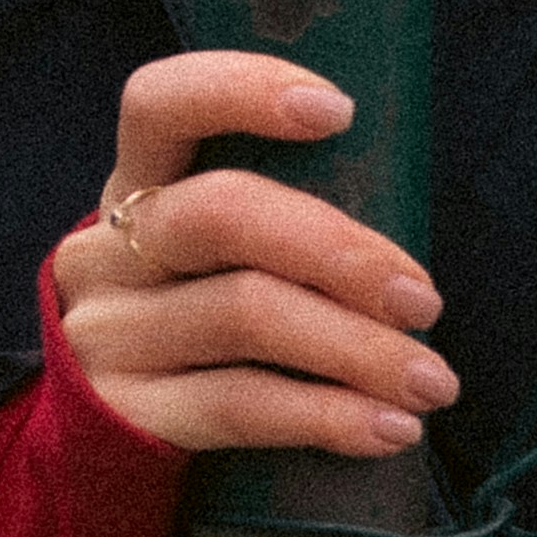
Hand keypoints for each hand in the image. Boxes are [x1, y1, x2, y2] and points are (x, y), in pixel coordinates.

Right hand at [50, 48, 457, 459]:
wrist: (104, 445)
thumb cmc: (201, 327)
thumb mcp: (211, 260)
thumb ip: (278, 225)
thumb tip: (407, 229)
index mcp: (136, 186)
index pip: (160, 104)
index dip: (241, 91)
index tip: (338, 111)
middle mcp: (106, 252)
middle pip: (219, 214)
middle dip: (339, 251)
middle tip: (423, 300)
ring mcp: (107, 334)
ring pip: (242, 315)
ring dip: (358, 350)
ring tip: (432, 381)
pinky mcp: (125, 414)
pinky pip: (237, 406)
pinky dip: (327, 416)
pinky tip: (390, 430)